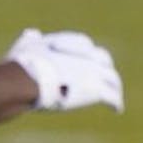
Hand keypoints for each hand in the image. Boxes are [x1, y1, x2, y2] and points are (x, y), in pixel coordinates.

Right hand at [6, 28, 123, 112]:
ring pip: (112, 79)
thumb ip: (31, 39)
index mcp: (71, 43)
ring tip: (116, 94)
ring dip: (115, 86)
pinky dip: (116, 103)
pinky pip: (112, 97)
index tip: (86, 58)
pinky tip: (117, 109)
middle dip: (105, 66)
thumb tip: (33, 33)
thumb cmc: (26, 63)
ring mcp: (95, 72)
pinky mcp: (97, 90)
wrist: (32, 77)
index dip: (86, 52)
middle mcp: (87, 55)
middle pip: (103, 59)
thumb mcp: (26, 46)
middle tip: (105, 75)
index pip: (84, 44)